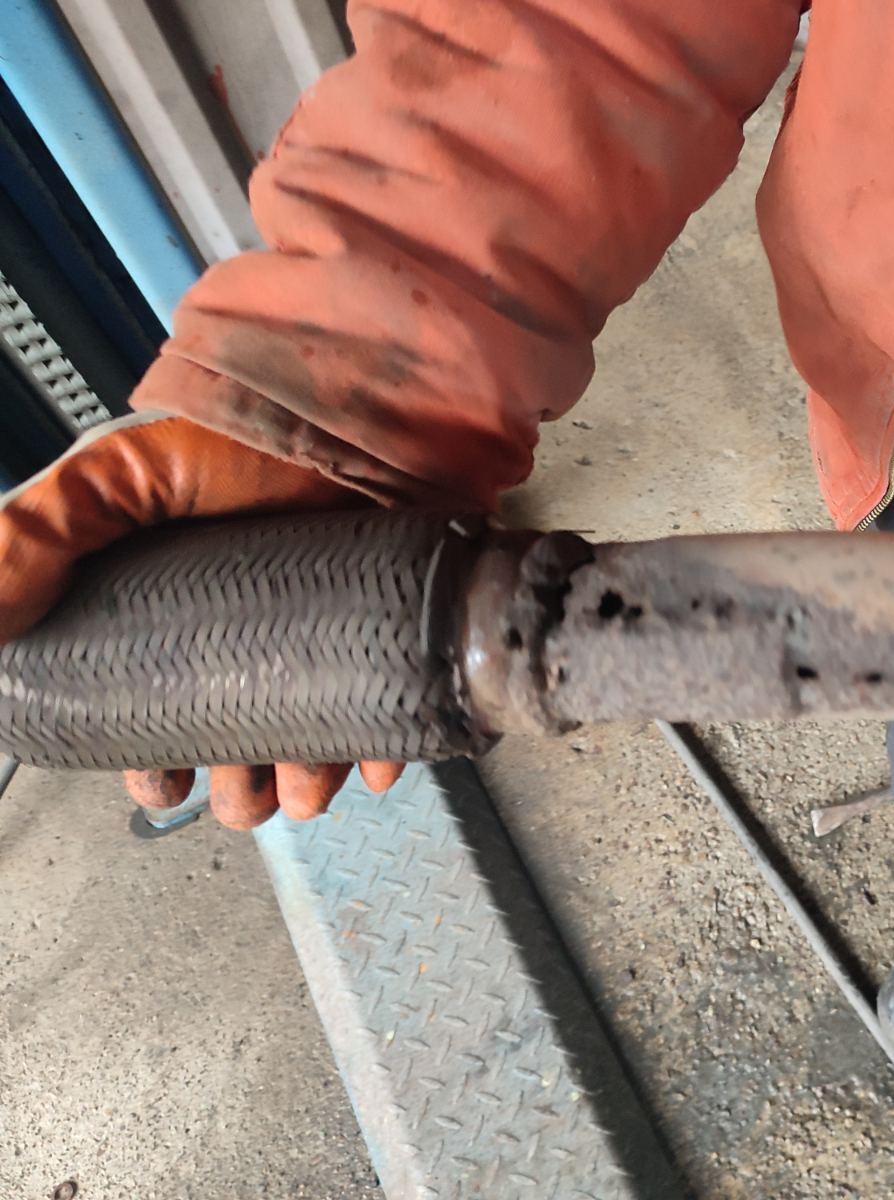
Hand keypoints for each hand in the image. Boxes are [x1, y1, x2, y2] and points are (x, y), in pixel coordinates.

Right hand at [0, 413, 404, 827]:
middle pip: (237, 746)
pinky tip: (375, 758)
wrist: (359, 402)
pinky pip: (391, 710)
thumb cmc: (238, 432)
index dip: (151, 762)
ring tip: (306, 784)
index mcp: (172, 614)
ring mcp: (328, 633)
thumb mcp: (117, 476)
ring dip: (306, 783)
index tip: (160, 785)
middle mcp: (252, 632)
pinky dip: (384, 745)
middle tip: (243, 793)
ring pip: (313, 743)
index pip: (151, 713)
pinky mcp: (391, 631)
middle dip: (238, 790)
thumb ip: (36, 539)